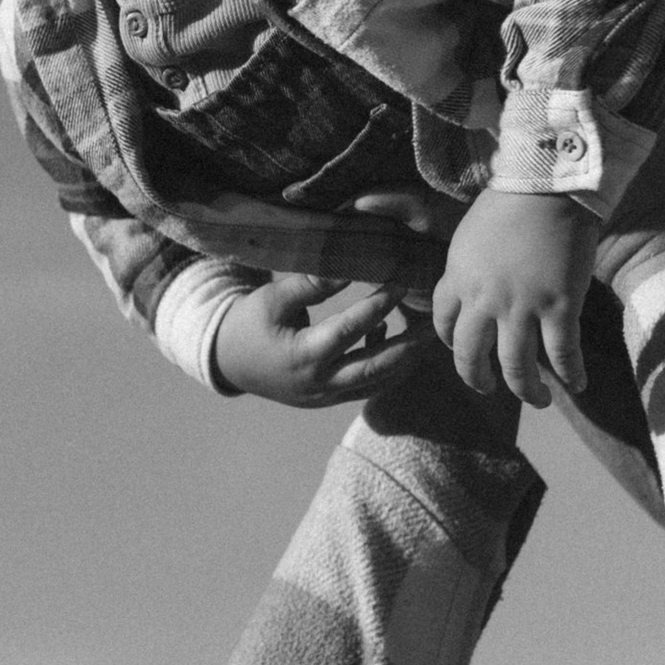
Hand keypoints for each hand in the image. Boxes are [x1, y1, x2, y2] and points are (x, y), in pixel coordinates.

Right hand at [212, 274, 418, 407]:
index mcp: (304, 356)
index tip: (401, 282)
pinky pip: (365, 386)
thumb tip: (349, 265)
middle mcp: (320, 382)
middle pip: (375, 368)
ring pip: (375, 382)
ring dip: (403, 360)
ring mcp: (326, 396)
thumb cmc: (250, 323)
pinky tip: (387, 337)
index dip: (378, 305)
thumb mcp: (273, 299)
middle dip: (408, 346)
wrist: (229, 363)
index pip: (350, 330)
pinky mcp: (329, 399)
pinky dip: (383, 367)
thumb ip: (311, 284)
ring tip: (426, 336)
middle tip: (434, 325)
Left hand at [430, 188, 598, 404]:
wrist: (548, 185)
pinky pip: (563, 354)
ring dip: (526, 390)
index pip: (441, 323)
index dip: (450, 343)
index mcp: (458, 278)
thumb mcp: (469, 235)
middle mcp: (484, 300)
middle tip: (487, 388)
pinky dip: (571, 375)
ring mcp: (522, 307)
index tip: (462, 350)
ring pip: (517, 367)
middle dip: (478, 380)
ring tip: (536, 400)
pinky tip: (578, 386)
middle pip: (471, 357)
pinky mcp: (560, 307)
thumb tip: (472, 288)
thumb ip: (467, 268)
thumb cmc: (512, 200)